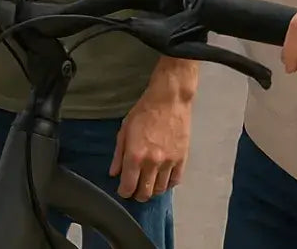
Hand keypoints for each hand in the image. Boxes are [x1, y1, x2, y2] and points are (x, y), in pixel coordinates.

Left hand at [109, 74, 193, 200]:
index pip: (128, 186)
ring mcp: (169, 162)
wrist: (169, 100)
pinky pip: (175, 181)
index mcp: (135, 156)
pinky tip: (162, 179)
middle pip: (145, 192)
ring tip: (148, 184)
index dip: (124, 192)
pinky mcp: (182, 159)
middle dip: (138, 194)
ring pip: (160, 189)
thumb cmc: (143, 112)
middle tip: (135, 189)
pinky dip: (168, 184)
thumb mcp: (124, 130)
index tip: (123, 190)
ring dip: (153, 190)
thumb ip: (118, 154)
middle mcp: (152, 163)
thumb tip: (114, 173)